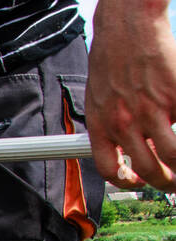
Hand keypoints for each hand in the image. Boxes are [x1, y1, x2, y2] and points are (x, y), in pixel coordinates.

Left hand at [86, 0, 175, 190]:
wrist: (127, 30)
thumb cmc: (112, 62)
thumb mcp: (99, 101)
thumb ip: (110, 128)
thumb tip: (126, 151)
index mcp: (102, 126)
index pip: (109, 169)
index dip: (124, 181)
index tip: (137, 181)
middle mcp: (125, 123)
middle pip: (149, 168)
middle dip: (164, 181)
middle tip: (173, 182)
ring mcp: (152, 110)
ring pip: (172, 153)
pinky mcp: (175, 96)